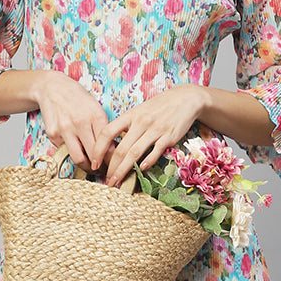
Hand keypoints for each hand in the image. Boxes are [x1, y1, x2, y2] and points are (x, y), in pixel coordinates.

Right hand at [33, 70, 109, 168]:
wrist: (52, 88)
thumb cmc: (78, 99)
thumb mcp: (96, 108)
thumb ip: (104, 129)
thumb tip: (114, 151)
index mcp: (96, 116)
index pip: (108, 146)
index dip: (113, 161)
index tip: (115, 166)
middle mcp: (80, 123)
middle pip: (94, 156)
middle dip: (101, 168)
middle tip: (105, 171)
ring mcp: (65, 129)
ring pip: (79, 159)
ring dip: (87, 168)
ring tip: (92, 168)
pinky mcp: (53, 134)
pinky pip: (65, 152)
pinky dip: (72, 154)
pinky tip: (77, 150)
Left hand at [93, 84, 207, 185]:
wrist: (185, 99)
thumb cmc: (160, 106)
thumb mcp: (140, 111)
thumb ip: (127, 126)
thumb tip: (113, 144)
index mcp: (130, 115)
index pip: (107, 132)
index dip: (98, 149)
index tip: (94, 162)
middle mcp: (141, 122)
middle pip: (121, 149)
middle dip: (111, 168)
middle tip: (107, 181)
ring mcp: (155, 130)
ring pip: (135, 153)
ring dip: (124, 170)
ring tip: (118, 181)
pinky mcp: (169, 137)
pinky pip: (155, 152)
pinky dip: (147, 162)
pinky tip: (140, 170)